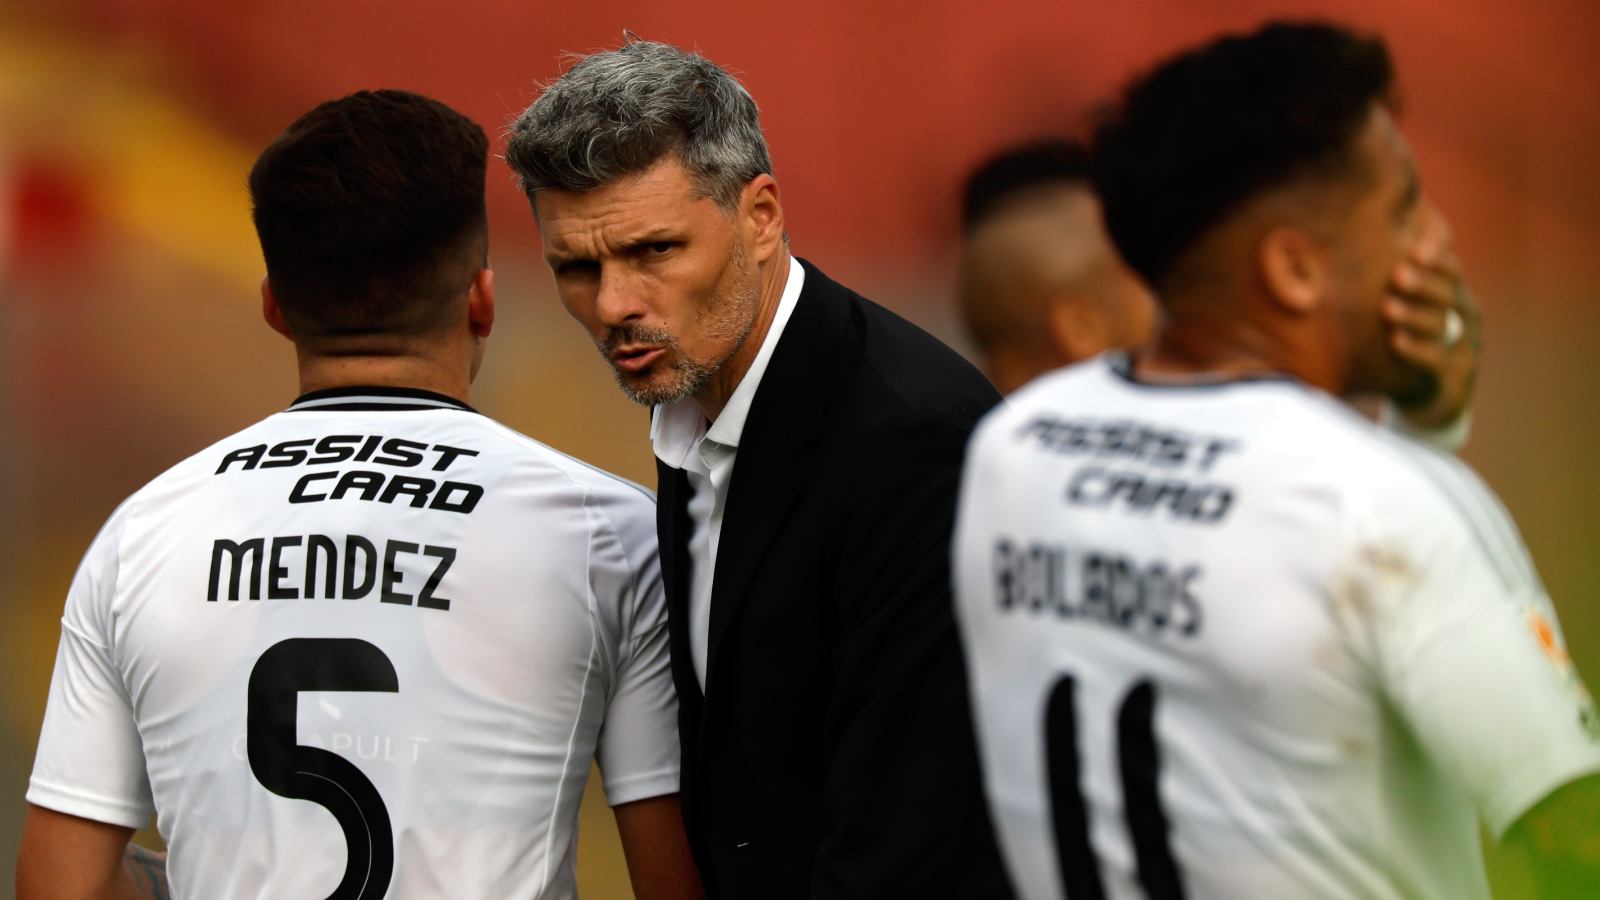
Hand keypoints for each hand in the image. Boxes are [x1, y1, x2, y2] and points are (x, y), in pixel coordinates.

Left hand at [1381, 219, 1481, 429]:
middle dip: (1425, 283)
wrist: (1429, 401)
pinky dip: (1417, 350)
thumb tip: (1349, 244)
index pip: (1451, 271)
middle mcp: (1467, 320)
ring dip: (1414, 315)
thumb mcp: (1408, 314)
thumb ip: (1394, 286)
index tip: (1413, 248)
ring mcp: (1466, 350)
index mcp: (1457, 298)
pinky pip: (1438, 362)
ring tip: (1386, 307)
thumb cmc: (1412, 345)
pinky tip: (1395, 341)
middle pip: (1451, 295)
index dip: (1437, 257)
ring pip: (1444, 327)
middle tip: (1398, 274)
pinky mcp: (1456, 380)